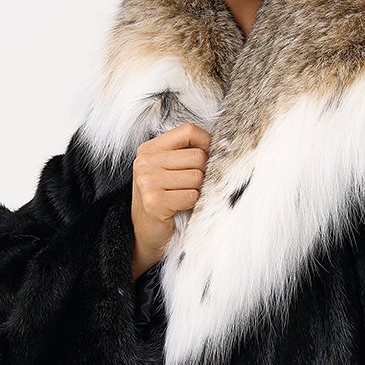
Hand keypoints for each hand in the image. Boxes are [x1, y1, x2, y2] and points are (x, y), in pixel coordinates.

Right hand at [131, 122, 210, 279]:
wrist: (146, 233)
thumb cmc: (163, 199)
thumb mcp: (169, 169)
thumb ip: (186, 152)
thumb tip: (220, 143)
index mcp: (149, 149)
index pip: (188, 131)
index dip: (206, 142)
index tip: (209, 156)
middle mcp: (144, 162)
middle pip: (197, 156)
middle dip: (203, 173)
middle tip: (191, 186)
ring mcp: (147, 182)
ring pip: (197, 177)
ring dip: (197, 190)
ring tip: (182, 197)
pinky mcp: (154, 202)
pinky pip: (191, 196)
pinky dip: (192, 203)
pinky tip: (179, 208)